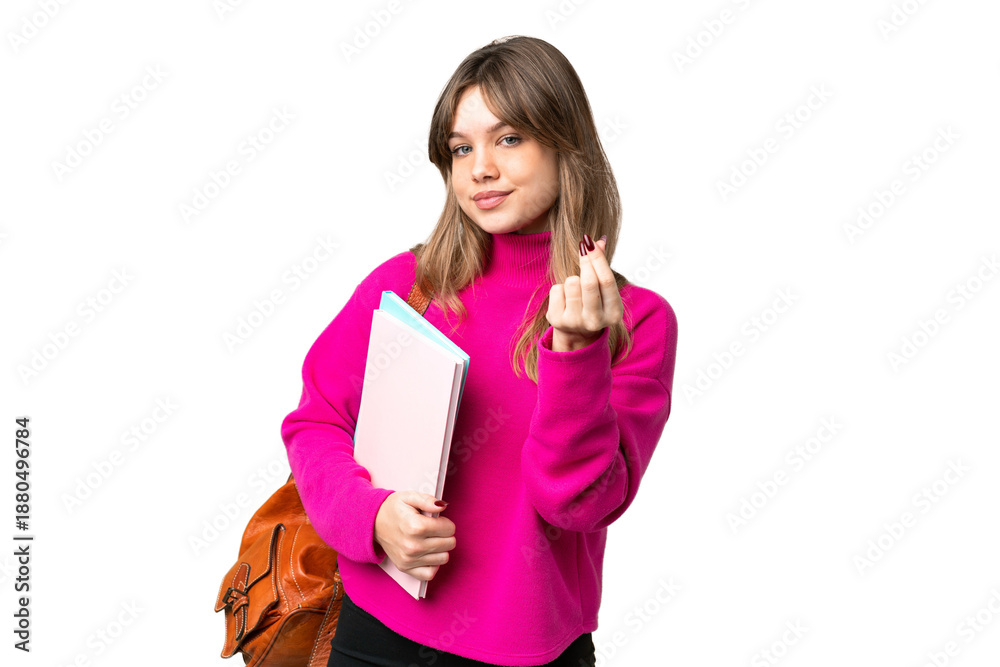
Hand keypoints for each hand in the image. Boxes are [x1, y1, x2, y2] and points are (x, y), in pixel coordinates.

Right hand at [373, 491, 455, 581]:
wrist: (374, 522)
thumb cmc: (394, 509)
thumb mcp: (409, 497)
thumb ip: (428, 500)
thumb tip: (442, 506)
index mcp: (415, 526)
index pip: (449, 529)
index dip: (446, 522)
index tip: (438, 520)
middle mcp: (413, 545)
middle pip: (449, 544)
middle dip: (446, 534)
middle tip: (435, 529)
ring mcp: (409, 559)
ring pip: (443, 558)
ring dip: (441, 549)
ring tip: (430, 540)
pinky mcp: (405, 568)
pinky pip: (430, 574)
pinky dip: (433, 564)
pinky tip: (428, 554)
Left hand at [547, 234, 623, 351]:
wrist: (576, 332)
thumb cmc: (593, 303)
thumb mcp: (602, 288)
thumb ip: (602, 265)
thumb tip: (600, 241)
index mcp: (613, 313)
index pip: (606, 280)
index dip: (598, 258)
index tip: (590, 242)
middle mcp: (595, 321)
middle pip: (589, 282)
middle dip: (585, 261)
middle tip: (583, 247)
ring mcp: (575, 322)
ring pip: (571, 283)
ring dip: (572, 278)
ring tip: (575, 288)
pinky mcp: (557, 320)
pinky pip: (556, 289)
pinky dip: (560, 288)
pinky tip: (564, 298)